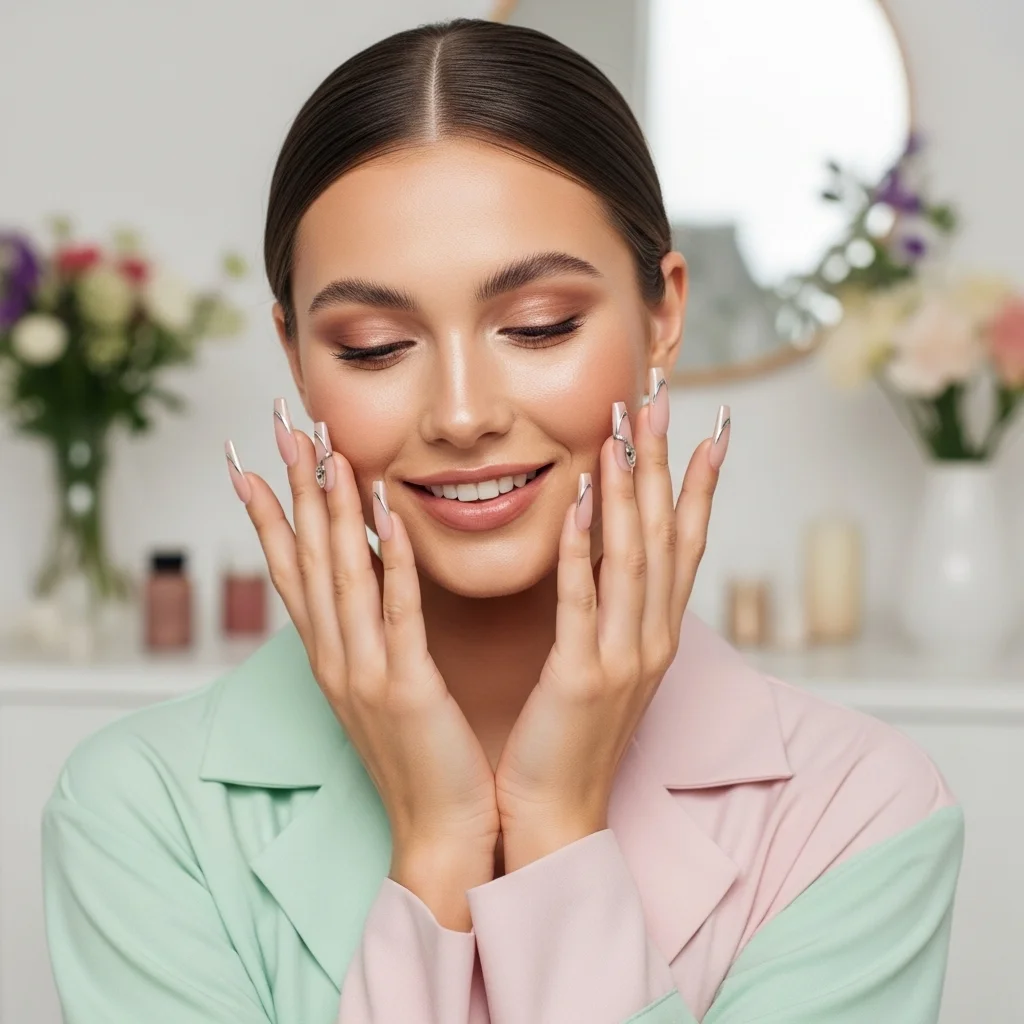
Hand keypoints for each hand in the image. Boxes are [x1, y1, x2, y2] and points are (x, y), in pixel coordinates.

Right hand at [225, 408, 498, 921]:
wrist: (438, 831)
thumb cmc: (418, 756)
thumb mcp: (383, 686)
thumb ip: (370, 632)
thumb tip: (368, 578)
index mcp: (330, 658)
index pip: (291, 571)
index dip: (268, 514)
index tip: (249, 460)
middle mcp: (335, 659)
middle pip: (307, 559)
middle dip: (293, 489)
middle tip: (281, 427)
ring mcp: (364, 674)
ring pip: (342, 576)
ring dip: (331, 509)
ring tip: (324, 450)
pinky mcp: (406, 689)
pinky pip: (396, 613)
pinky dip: (389, 560)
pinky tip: (385, 513)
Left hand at [494, 380, 728, 868]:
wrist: (556, 815)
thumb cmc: (571, 737)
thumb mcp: (605, 666)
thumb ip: (613, 612)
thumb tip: (610, 558)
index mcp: (656, 636)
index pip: (685, 546)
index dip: (700, 485)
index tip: (710, 430)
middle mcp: (651, 640)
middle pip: (665, 537)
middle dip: (666, 466)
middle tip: (664, 403)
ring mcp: (622, 660)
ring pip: (634, 559)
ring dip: (630, 492)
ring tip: (626, 433)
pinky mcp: (581, 678)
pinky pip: (583, 601)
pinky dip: (585, 548)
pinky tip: (581, 500)